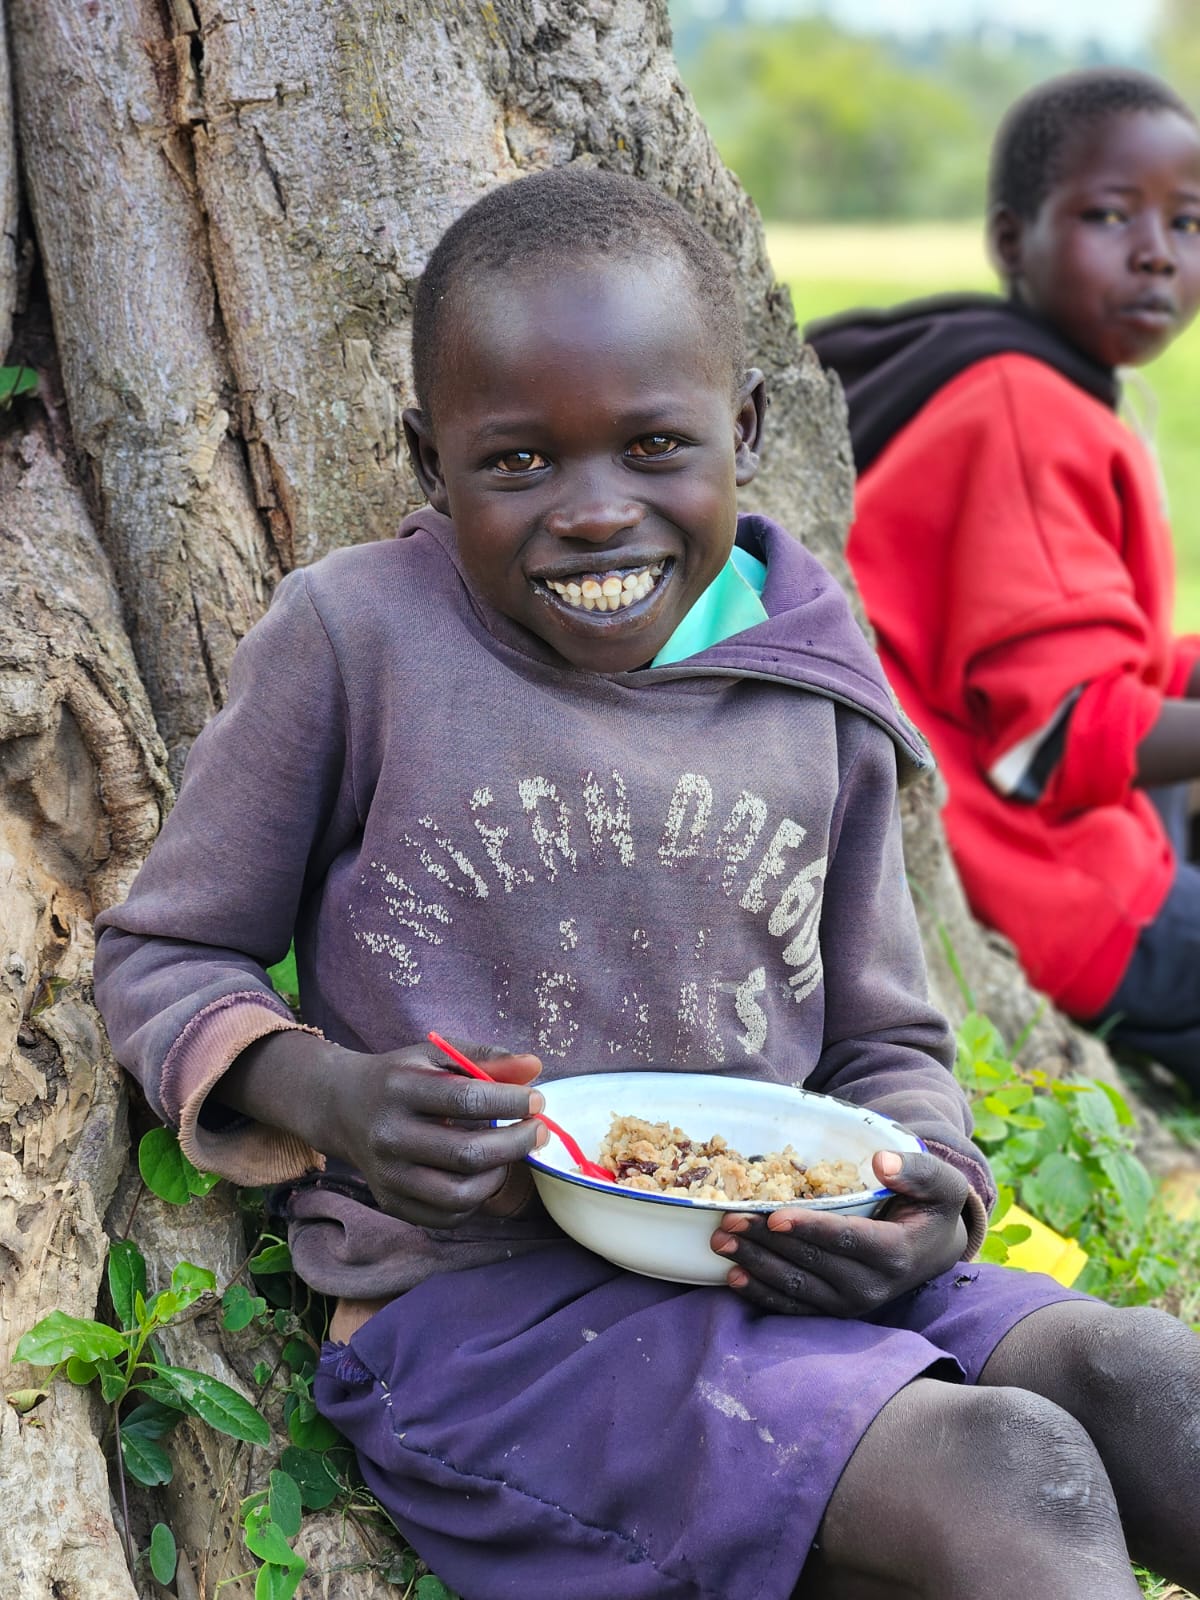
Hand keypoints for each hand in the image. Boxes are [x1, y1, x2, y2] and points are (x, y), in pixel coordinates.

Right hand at [335, 1039, 546, 1229]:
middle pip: (467, 1154)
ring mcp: (387, 1175)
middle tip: (538, 1130)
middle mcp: (389, 1135)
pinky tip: (483, 1174)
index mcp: (400, 1089)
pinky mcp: (390, 1202)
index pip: (467, 1100)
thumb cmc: (401, 1077)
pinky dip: (476, 1200)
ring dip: (500, 1175)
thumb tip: (535, 1067)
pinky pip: (446, 1217)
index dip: (512, 1102)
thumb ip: (486, 1058)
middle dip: (517, 1143)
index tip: (537, 1099)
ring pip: (459, 1194)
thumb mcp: (437, 1054)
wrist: (342, 1106)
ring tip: (509, 1153)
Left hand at [709, 1150, 969, 1316]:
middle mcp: (872, 1286)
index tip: (775, 1216)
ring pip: (796, 1286)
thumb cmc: (931, 1207)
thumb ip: (916, 1171)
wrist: (934, 1250)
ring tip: (720, 1244)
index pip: (846, 1239)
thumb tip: (882, 1162)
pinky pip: (795, 1307)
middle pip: (811, 1262)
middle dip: (766, 1242)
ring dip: (755, 1265)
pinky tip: (733, 1278)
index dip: (810, 1228)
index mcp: (895, 1252)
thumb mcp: (940, 1183)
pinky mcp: (835, 1311)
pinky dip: (763, 1295)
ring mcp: (852, 1303)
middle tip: (728, 1222)